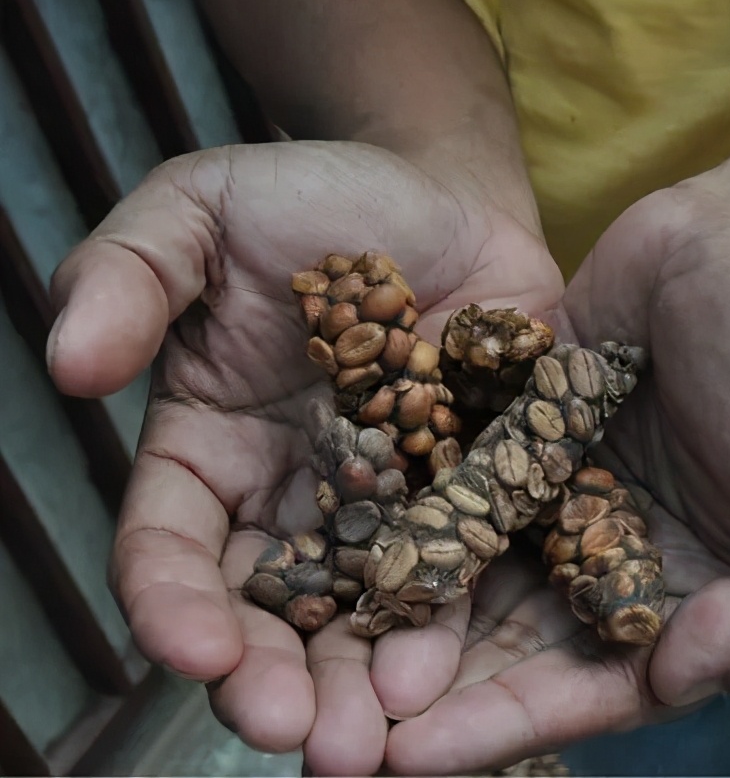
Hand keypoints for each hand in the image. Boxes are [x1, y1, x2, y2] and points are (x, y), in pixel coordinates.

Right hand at [47, 141, 562, 775]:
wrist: (443, 194)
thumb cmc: (313, 199)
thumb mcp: (200, 208)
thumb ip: (128, 275)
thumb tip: (69, 365)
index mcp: (208, 454)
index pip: (173, 548)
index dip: (173, 605)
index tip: (193, 652)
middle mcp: (293, 502)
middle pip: (269, 614)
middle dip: (274, 682)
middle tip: (299, 739)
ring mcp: (388, 510)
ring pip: (363, 620)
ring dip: (363, 690)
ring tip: (375, 750)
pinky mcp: (473, 499)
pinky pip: (461, 575)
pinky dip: (451, 629)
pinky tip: (452, 681)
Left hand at [383, 145, 729, 772]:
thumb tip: (678, 675)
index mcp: (690, 592)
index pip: (591, 684)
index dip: (508, 726)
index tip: (415, 761)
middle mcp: (613, 547)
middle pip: (511, 638)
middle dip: (431, 687)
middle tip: (330, 730)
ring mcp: (560, 479)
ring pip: (468, 561)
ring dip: (401, 610)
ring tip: (313, 647)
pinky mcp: (519, 412)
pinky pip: (451, 465)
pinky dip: (399, 502)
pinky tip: (326, 535)